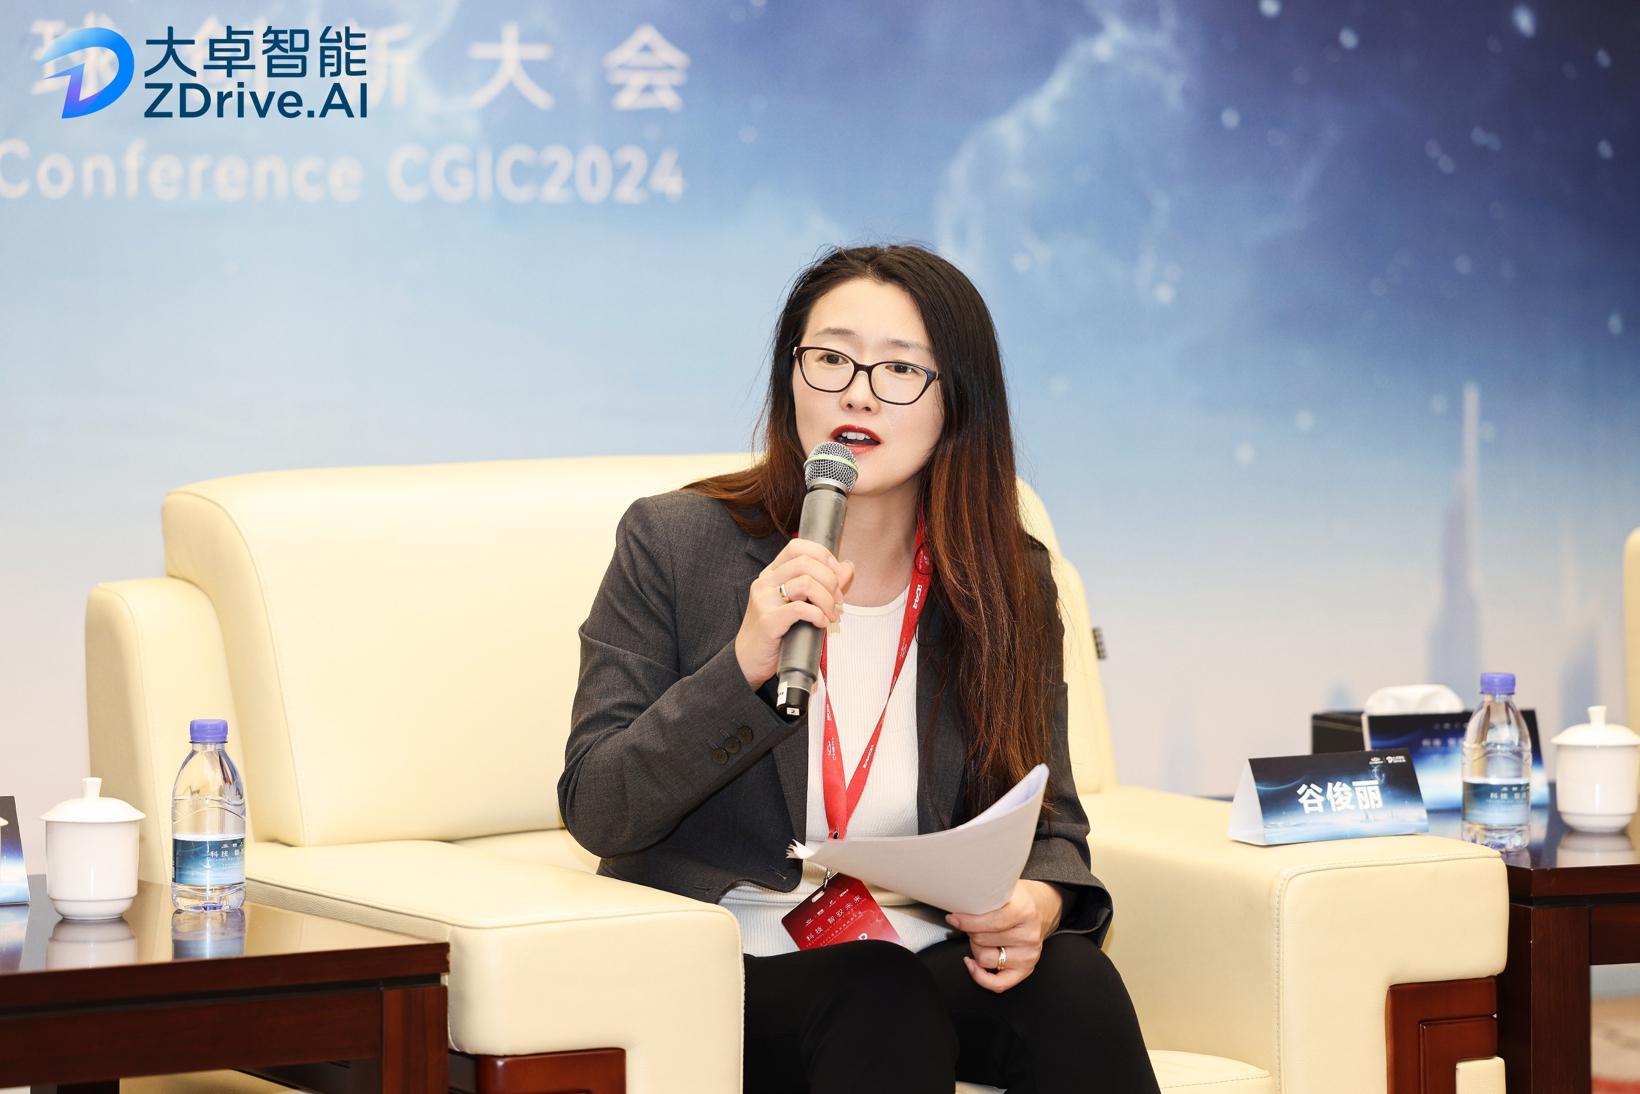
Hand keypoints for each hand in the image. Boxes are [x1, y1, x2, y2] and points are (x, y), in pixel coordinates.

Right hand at [735, 539, 854, 687]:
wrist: (747, 660)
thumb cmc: (775, 632)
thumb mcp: (798, 603)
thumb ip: (823, 584)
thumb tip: (847, 568)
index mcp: (772, 573)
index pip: (798, 547)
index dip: (822, 555)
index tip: (836, 575)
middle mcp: (765, 582)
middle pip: (805, 562)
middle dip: (830, 580)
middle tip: (837, 600)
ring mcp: (764, 600)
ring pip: (805, 583)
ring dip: (826, 599)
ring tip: (830, 614)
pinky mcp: (768, 620)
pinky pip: (800, 608)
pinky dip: (817, 614)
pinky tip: (821, 623)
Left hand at [945, 880, 1064, 992]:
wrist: (1042, 907)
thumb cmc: (1018, 899)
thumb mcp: (1004, 888)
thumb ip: (985, 894)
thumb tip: (957, 899)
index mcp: (1024, 911)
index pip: (989, 922)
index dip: (966, 921)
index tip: (954, 918)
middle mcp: (1028, 935)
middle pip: (982, 940)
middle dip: (971, 931)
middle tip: (971, 923)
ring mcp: (1028, 954)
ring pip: (985, 959)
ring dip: (976, 948)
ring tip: (979, 936)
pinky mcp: (1026, 969)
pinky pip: (999, 984)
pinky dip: (980, 977)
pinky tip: (972, 964)